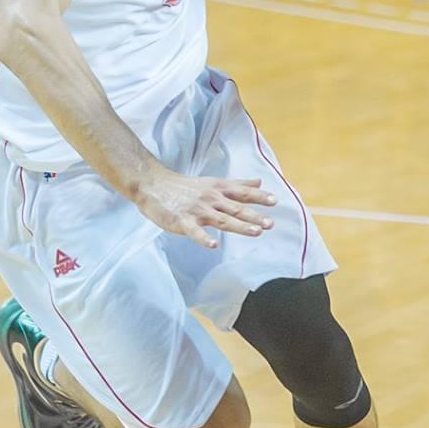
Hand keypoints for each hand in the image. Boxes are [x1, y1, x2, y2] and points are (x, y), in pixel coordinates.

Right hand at [134, 169, 275, 248]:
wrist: (153, 185)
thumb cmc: (185, 186)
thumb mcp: (213, 182)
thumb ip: (237, 184)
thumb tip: (259, 182)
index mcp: (219, 189)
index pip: (243, 193)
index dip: (259, 197)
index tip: (275, 202)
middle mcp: (211, 199)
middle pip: (236, 208)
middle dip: (254, 216)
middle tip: (270, 224)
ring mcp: (197, 211)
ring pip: (222, 219)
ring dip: (239, 226)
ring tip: (256, 232)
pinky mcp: (182, 221)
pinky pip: (195, 232)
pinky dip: (204, 238)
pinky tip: (214, 245)